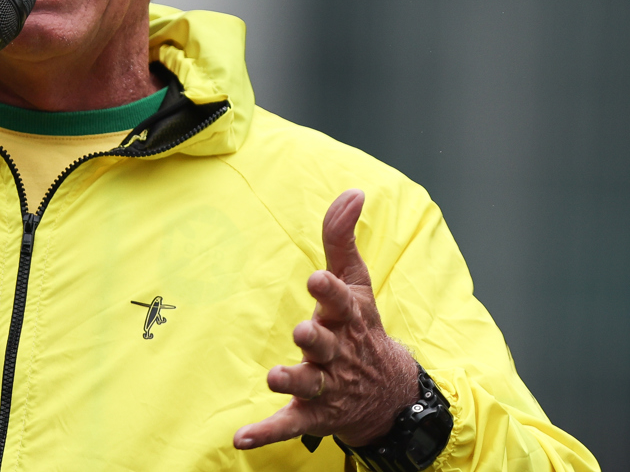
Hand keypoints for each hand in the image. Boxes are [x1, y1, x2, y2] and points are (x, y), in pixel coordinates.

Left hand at [234, 189, 419, 449]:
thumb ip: (343, 237)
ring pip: (308, 384)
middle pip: (325, 345)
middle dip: (315, 340)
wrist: (388, 394)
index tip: (316, 279)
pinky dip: (266, 433)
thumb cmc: (362, 328)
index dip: (330, 292)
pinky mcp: (311, 414)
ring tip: (275, 376)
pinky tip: (241, 437)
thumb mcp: (356, 282)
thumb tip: (353, 192)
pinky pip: (288, 424)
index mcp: (347, 318)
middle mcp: (338, 353)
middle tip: (303, 333)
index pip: (341, 301)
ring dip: (292, 381)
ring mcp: (326, 386)